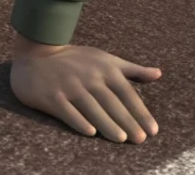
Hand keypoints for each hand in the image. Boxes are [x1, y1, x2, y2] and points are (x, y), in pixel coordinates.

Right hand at [9, 34, 159, 141]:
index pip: (127, 93)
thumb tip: (158, 74)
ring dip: (107, 124)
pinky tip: (90, 132)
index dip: (141, 112)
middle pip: (112, 103)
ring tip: (121, 139)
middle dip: (128, 121)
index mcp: (105, 68)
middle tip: (141, 139)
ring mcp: (70, 86)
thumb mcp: (105, 59)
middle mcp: (89, 77)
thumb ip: (132, 69)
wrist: (36, 55)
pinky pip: (68, 111)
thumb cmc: (75, 60)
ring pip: (92, 108)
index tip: (153, 130)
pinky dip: (79, 121)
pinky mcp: (52, 96)